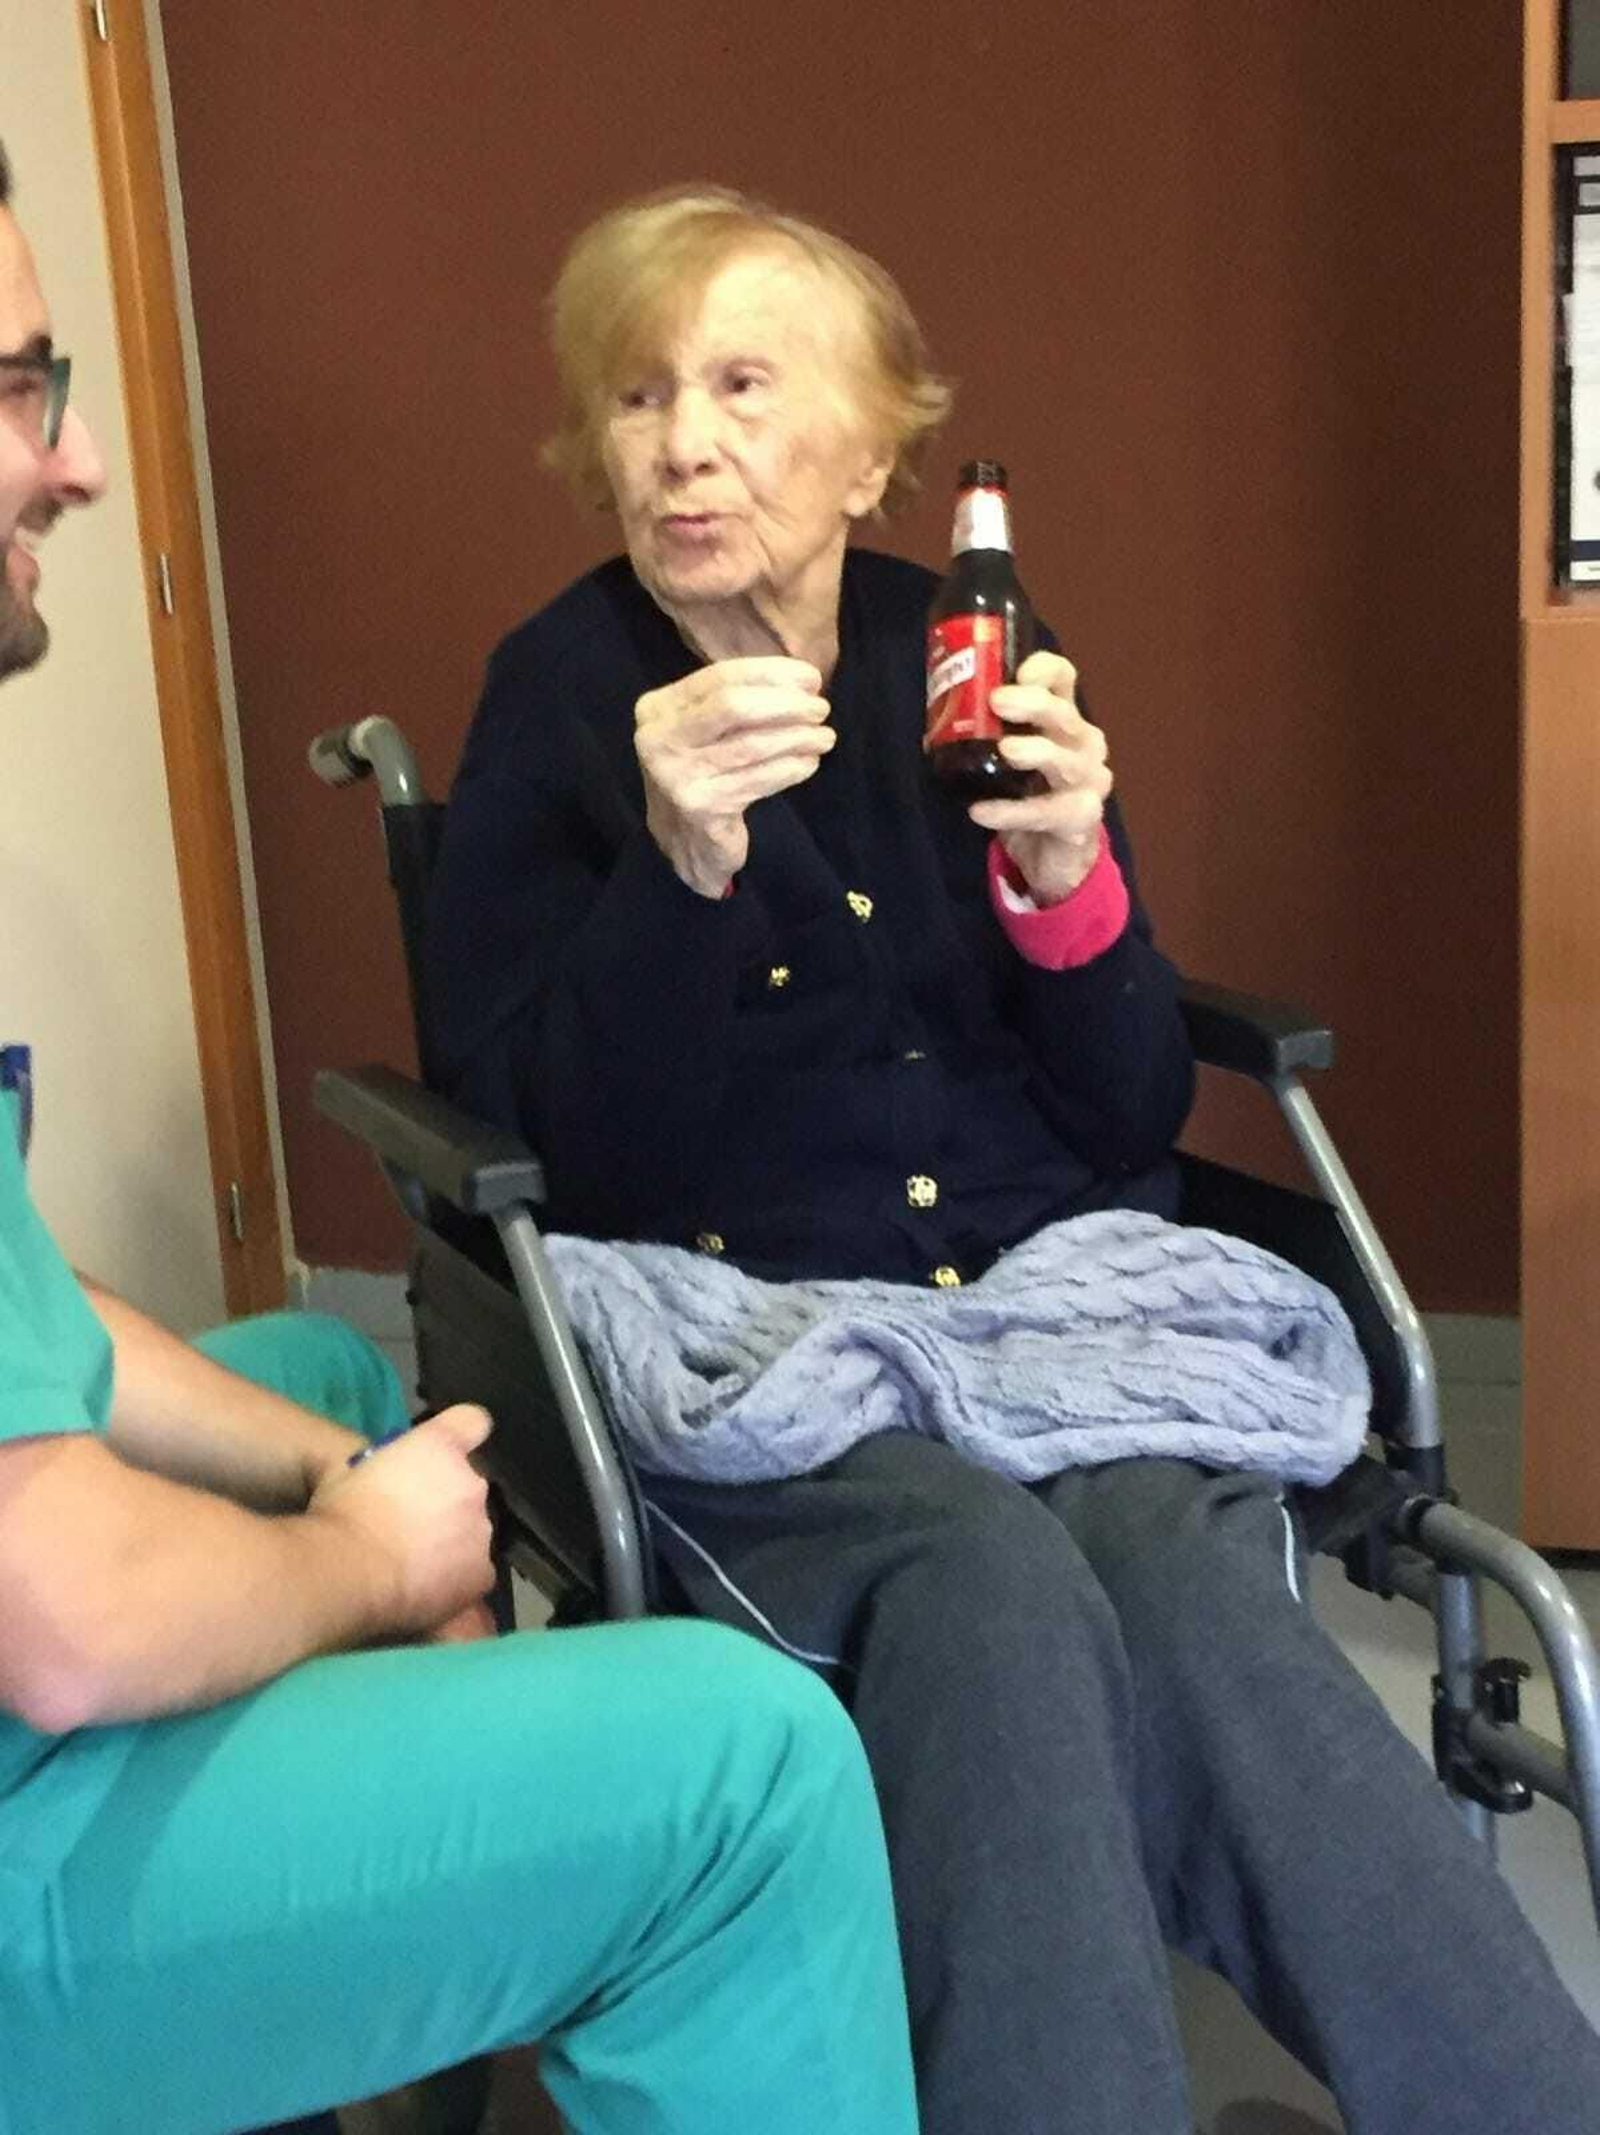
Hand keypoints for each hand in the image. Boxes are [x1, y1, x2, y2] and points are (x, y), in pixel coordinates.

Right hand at [307, 1405, 494, 1637]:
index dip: (462, 1436)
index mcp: (441, 1445)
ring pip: (474, 1530)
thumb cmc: (341, 1512)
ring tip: (418, 1562)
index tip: (447, 1453)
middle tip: (413, 1522)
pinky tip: (429, 1586)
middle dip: (449, 1500)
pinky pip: (475, 1570)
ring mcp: (481, 1528)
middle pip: (470, 1485)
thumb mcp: (356, 1468)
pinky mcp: (481, 1571)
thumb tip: (391, 1476)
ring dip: (454, 1539)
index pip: (472, 1421)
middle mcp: (471, 1482)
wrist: (349, 1568)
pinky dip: (458, 1577)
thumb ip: (390, 1464)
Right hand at [635, 657, 833, 895]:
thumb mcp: (707, 728)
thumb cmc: (704, 772)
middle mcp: (658, 739)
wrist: (684, 841)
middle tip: (820, 709)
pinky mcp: (701, 808)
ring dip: (797, 738)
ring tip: (825, 737)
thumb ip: (740, 698)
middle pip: (733, 706)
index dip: (772, 673)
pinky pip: (758, 780)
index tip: (812, 678)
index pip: (721, 676)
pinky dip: (790, 768)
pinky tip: (808, 763)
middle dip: (786, 703)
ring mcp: (676, 776)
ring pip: (751, 745)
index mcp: (657, 708)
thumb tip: (803, 680)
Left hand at [967, 651, 1110, 904]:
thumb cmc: (1030, 799)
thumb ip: (986, 738)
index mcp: (1065, 721)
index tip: (1014, 672)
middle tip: (997, 701)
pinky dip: (1011, 812)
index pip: (1063, 679)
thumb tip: (935, 722)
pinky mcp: (1080, 819)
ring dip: (1035, 752)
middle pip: (1065, 715)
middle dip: (1033, 704)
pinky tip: (981, 812)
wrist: (1055, 858)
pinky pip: (1044, 812)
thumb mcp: (1009, 762)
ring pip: (1064, 761)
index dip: (1043, 669)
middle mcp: (1085, 745)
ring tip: (1005, 750)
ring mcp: (1089, 782)